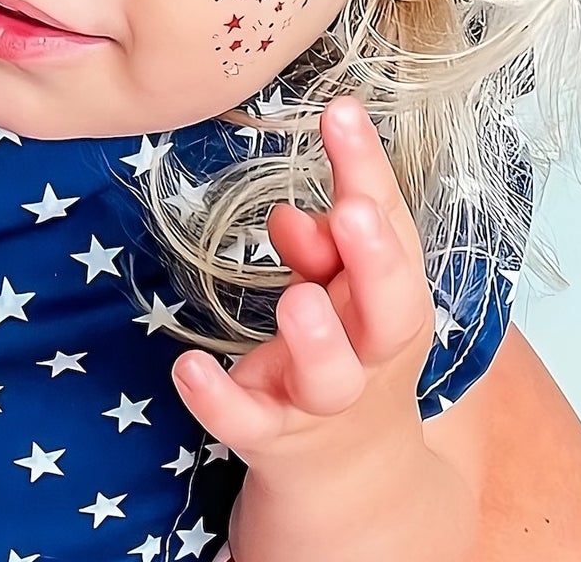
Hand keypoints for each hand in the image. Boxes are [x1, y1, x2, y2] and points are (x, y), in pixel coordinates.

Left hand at [170, 96, 435, 473]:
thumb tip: (288, 212)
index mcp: (391, 299)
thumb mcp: (341, 287)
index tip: (341, 111)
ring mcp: (321, 399)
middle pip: (392, 310)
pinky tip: (188, 367)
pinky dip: (218, 398)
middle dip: (375, 260)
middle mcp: (369, 351)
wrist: (349, 469)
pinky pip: (246, 423)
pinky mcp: (273, 437)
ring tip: (296, 299)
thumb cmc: (346, 343)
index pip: (389, 229)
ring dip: (316, 338)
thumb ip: (323, 244)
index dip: (368, 170)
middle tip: (353, 211)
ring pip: (330, 378)